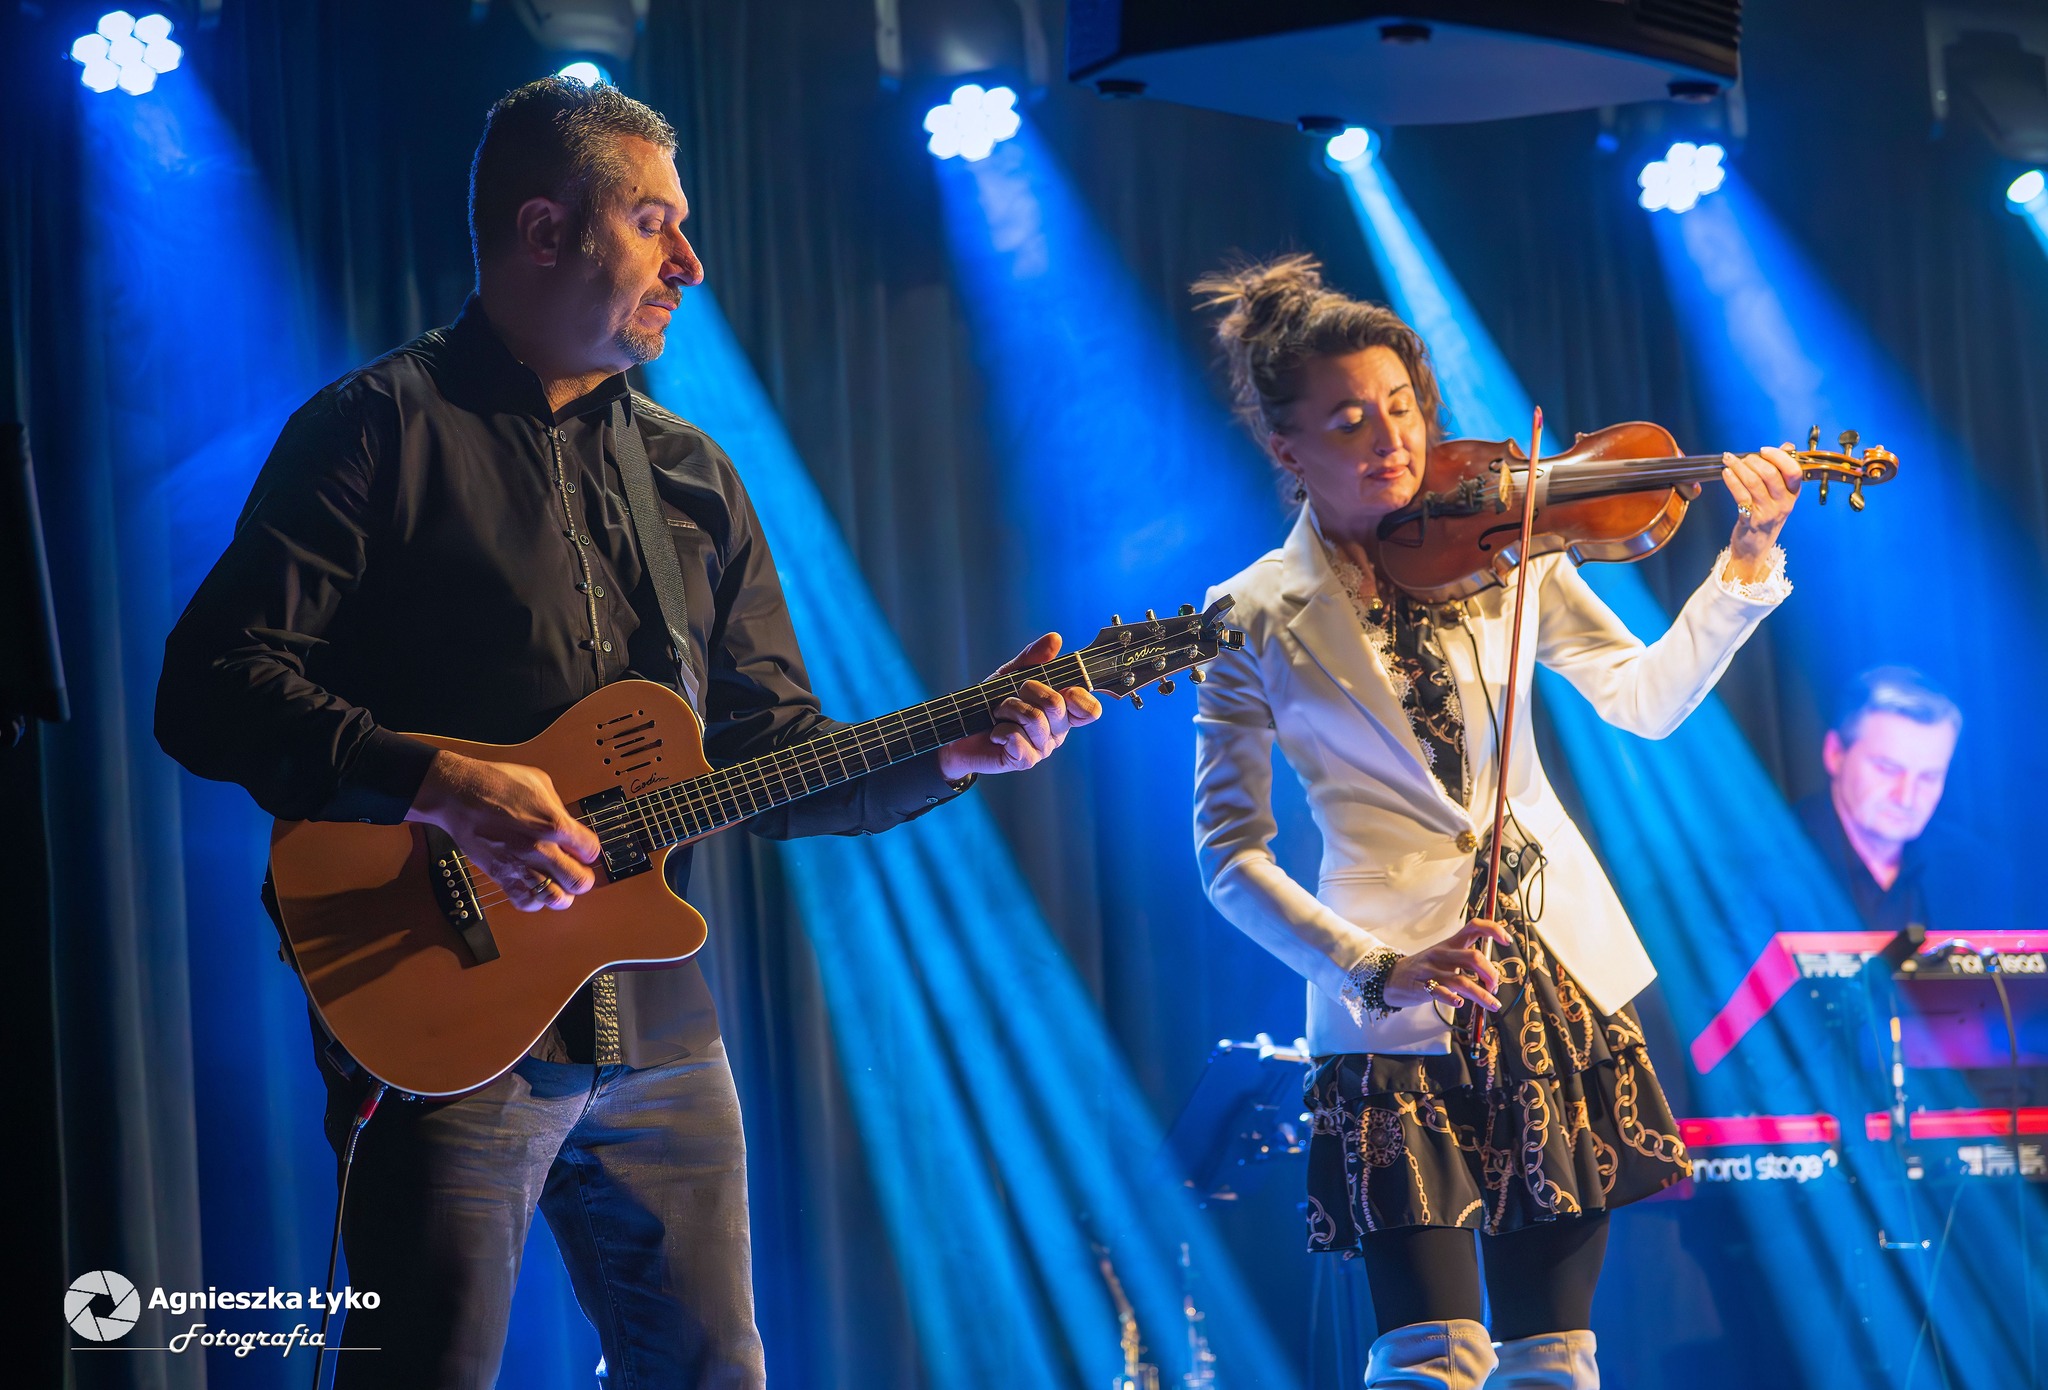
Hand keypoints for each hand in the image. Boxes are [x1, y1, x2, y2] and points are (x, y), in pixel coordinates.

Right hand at [406, 750, 600, 911]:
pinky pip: (526, 902)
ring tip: (558, 883)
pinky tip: (535, 888)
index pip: (591, 851)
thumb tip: (568, 826)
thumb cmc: (495, 783)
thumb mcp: (540, 783)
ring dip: (562, 893)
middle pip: (579, 882)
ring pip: (556, 900)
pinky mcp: (501, 875)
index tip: (583, 849)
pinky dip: (535, 900)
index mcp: (554, 823)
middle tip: (576, 870)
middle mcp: (540, 849)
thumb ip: (559, 809)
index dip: (589, 851)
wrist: (459, 794)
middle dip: (582, 877)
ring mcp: (520, 865)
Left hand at [936, 632, 1103, 779]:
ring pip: (1035, 719)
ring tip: (998, 712)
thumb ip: (1033, 658)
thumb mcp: (1010, 675)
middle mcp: (1057, 731)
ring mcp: (1042, 748)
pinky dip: (1000, 730)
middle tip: (1014, 693)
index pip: (1090, 709)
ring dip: (1009, 708)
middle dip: (1029, 689)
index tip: (1062, 687)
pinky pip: (1017, 739)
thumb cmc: (990, 703)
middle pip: (1057, 704)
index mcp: (1062, 710)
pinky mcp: (1024, 760)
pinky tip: (995, 733)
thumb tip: (1055, 639)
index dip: (1079, 696)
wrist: (961, 729)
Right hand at [1381, 918, 1512, 1011]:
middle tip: (1495, 986)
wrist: (1391, 977)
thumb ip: (1466, 960)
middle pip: (1473, 957)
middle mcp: (1442, 954)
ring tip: (1492, 1004)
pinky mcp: (1421, 986)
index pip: (1474, 927)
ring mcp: (1431, 970)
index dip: (1493, 930)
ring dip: (1481, 994)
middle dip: (1491, 973)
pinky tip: (1460, 1003)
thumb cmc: (1425, 968)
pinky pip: (1440, 992)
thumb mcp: (1444, 956)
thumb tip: (1493, 975)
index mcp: (1450, 944)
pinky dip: (1453, 999)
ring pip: (1461, 980)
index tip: (1507, 941)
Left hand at [1721, 444, 1801, 579]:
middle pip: (1771, 474)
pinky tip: (1726, 473)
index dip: (1778, 456)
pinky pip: (1740, 495)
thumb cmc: (1766, 516)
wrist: (1755, 548)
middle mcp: (1783, 503)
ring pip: (1754, 482)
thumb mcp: (1779, 495)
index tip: (1763, 450)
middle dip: (1753, 460)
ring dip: (1739, 467)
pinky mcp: (1751, 519)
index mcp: (1793, 493)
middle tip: (1740, 457)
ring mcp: (1768, 512)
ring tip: (1728, 461)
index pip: (1793, 470)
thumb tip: (1787, 446)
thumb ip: (1782, 470)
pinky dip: (1732, 481)